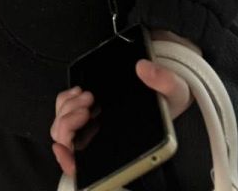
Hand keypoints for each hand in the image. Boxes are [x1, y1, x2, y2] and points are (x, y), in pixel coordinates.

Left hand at [51, 42, 192, 177]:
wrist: (165, 91)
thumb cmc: (168, 102)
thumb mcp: (174, 91)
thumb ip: (163, 81)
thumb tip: (143, 69)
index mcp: (123, 150)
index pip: (87, 168)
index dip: (70, 162)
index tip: (64, 146)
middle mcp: (104, 143)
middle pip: (68, 143)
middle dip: (69, 122)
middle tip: (88, 105)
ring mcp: (94, 128)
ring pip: (62, 127)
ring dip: (67, 109)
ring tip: (87, 96)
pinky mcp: (88, 112)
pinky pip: (64, 111)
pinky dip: (66, 100)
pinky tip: (80, 92)